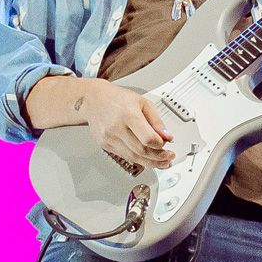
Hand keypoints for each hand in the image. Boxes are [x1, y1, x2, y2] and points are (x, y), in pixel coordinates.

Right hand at [28, 76, 174, 168]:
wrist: (93, 100)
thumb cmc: (117, 99)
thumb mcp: (142, 103)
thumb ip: (156, 121)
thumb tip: (167, 136)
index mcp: (128, 115)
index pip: (147, 138)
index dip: (160, 145)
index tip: (167, 144)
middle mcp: (117, 128)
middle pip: (141, 151)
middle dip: (158, 157)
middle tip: (169, 157)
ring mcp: (109, 138)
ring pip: (134, 157)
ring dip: (150, 162)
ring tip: (162, 161)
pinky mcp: (105, 145)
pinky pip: (125, 156)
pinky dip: (138, 159)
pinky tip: (147, 158)